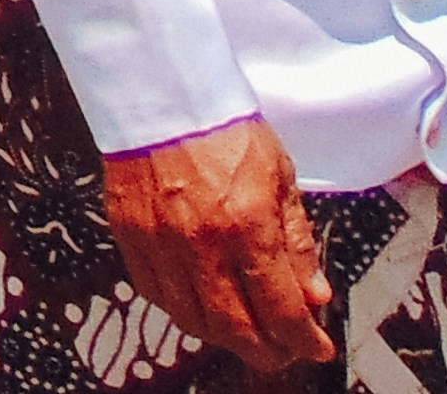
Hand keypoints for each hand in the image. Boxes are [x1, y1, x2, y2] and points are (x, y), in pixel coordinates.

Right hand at [96, 113, 329, 375]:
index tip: (317, 347)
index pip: (282, 310)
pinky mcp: (130, 237)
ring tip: (246, 331)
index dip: (305, 341)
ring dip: (225, 337)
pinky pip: (157, 296)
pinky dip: (183, 311)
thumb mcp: (281, 178)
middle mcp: (202, 244)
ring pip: (193, 321)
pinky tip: (202, 304)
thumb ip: (297, 243)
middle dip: (267, 352)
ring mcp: (160, 244)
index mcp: (248, 225)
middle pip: (236, 330)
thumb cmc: (226, 129)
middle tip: (283, 350)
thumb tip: (315, 296)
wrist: (161, 94)